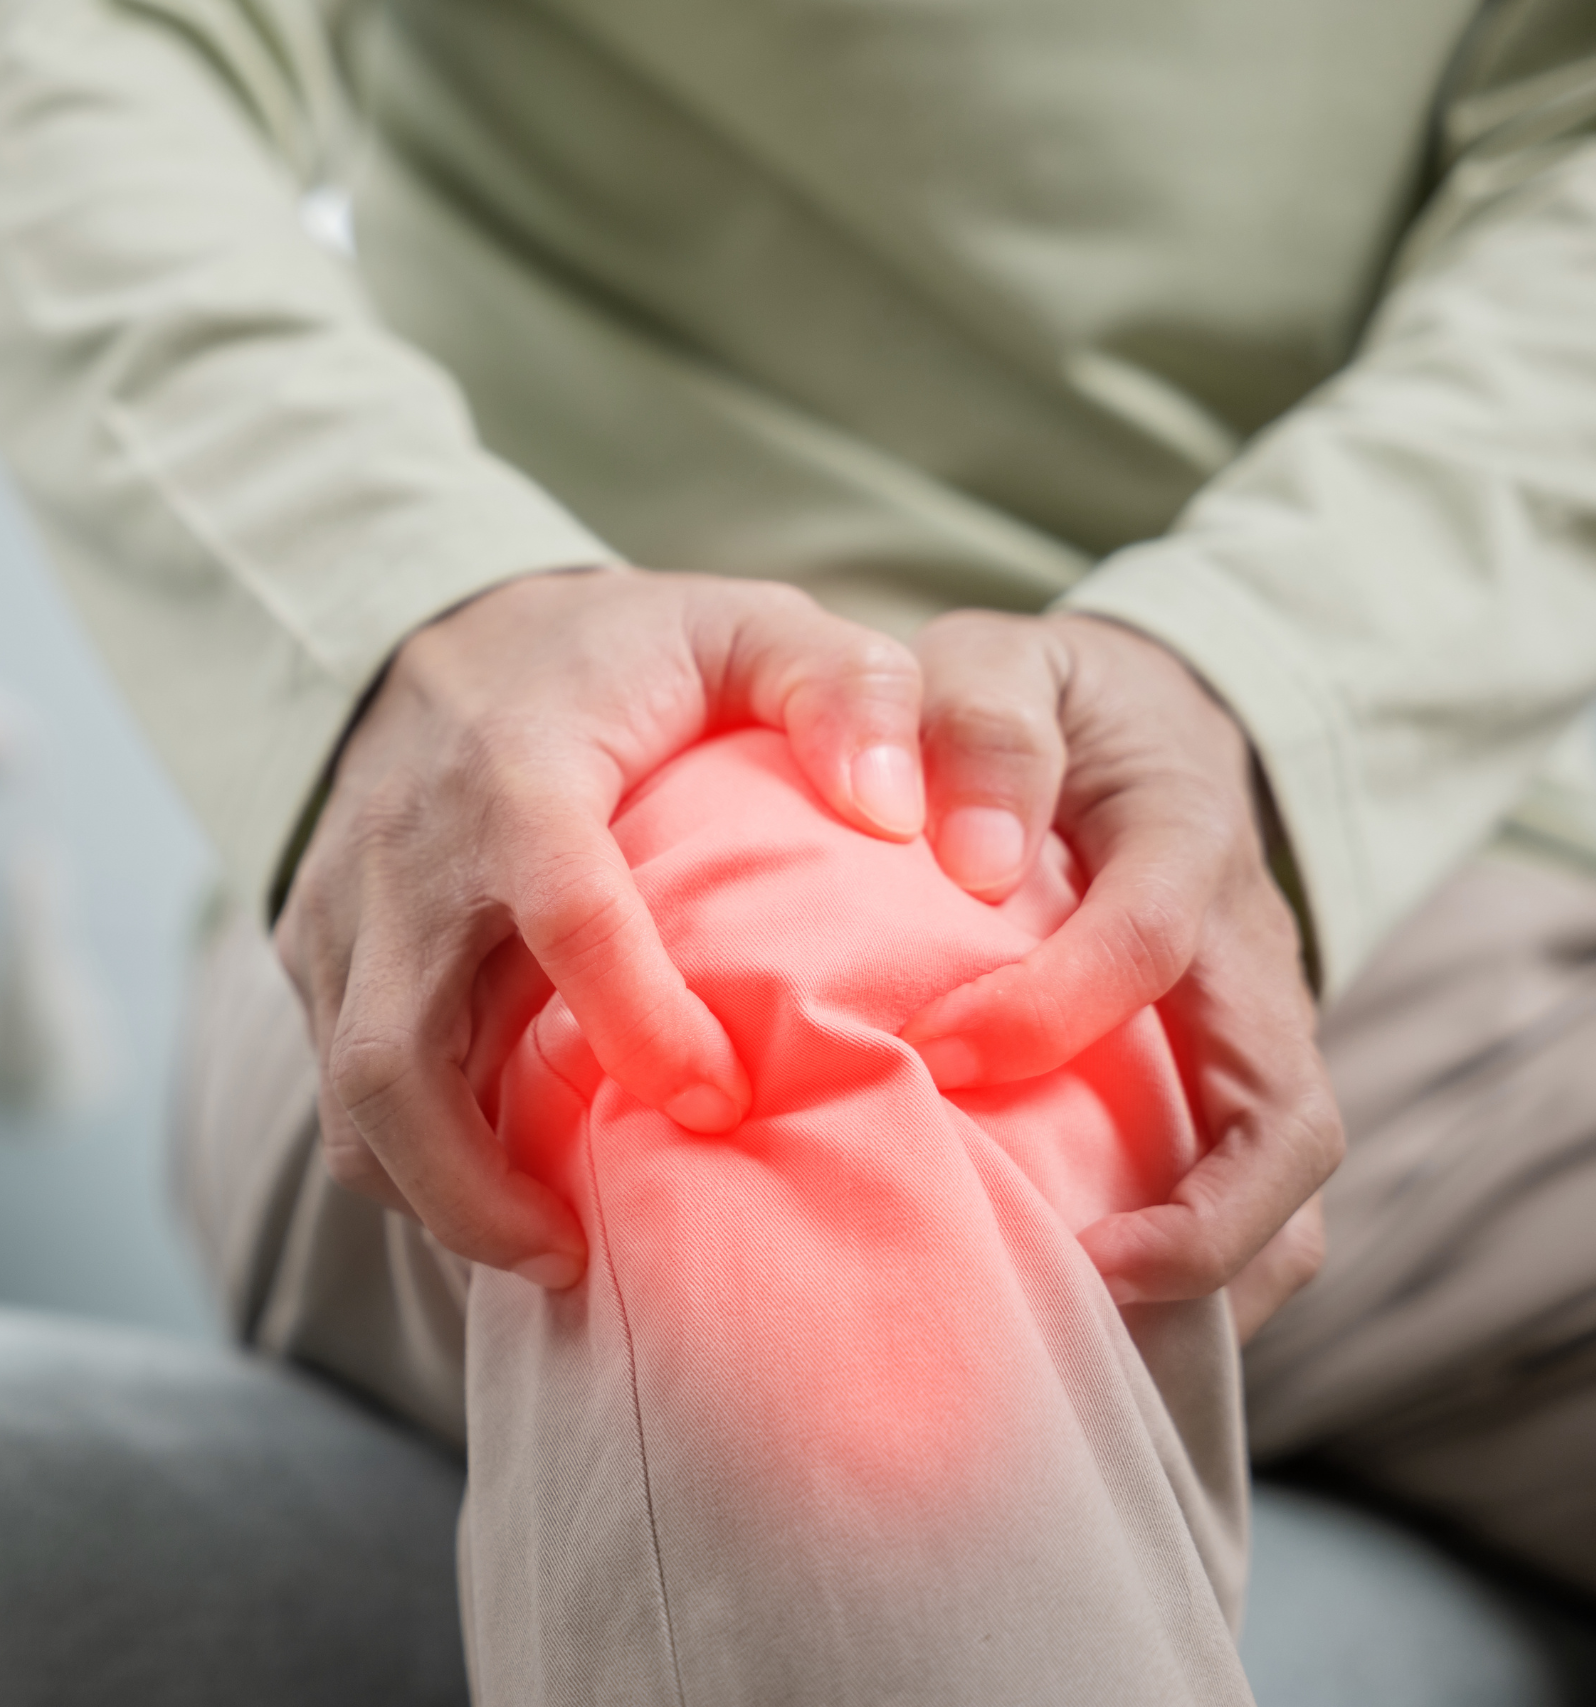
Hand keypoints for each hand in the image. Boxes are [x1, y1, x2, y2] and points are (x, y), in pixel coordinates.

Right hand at [273, 568, 926, 1288]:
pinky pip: (338, 1083)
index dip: (640, 1027)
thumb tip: (901, 812)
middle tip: (578, 1258)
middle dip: (475, 1187)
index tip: (725, 1103)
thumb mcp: (744, 626)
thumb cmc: (614, 653)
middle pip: (393, 1058)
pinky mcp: (311, 950)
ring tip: (541, 1251)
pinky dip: (407, 1156)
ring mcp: (341, 909)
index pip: (565, 916)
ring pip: (348, 1095)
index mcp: (518, 771)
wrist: (432, 630)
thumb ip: (846, 689)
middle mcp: (406, 853)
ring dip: (433, 1195)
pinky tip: (493, 1184)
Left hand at [899, 611, 1342, 1336]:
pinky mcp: (1225, 1078)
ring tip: (1080, 1325)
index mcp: (1187, 838)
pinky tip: (1083, 1314)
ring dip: (1208, 1270)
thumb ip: (979, 724)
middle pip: (1290, 1115)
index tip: (927, 1051)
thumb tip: (976, 860)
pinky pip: (1251, 1199)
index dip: (1043, 1008)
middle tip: (1063, 1265)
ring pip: (1287, 1182)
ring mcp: (1254, 1028)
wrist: (1122, 714)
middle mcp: (1249, 952)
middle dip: (1197, 1215)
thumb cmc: (1034, 702)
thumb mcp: (997, 661)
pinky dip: (1198, 1274)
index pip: (1147, 942)